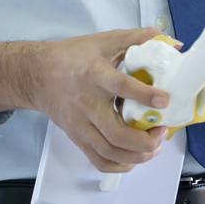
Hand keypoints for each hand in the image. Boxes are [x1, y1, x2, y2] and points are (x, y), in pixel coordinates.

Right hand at [0, 28, 169, 173]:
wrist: (37, 74)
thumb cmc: (72, 56)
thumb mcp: (103, 40)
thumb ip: (135, 38)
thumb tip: (167, 39)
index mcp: (95, 75)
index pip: (120, 87)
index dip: (144, 95)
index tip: (164, 100)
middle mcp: (87, 103)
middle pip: (115, 133)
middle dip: (144, 140)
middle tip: (161, 132)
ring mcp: (80, 124)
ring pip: (109, 151)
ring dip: (136, 155)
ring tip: (154, 147)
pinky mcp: (76, 137)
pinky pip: (98, 160)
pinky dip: (119, 165)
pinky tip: (134, 158)